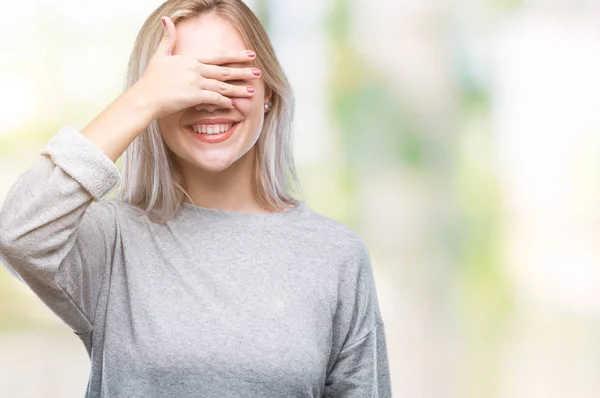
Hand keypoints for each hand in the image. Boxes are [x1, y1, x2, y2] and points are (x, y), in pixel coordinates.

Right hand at [133, 16, 260, 119]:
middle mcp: (195, 69)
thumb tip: (166, 19)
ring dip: (238, 88)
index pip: (218, 55)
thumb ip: (168, 38)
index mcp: (190, 58)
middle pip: (224, 69)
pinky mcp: (194, 96)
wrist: (144, 98)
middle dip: (243, 70)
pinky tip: (234, 104)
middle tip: (258, 72)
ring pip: (223, 85)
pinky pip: (214, 99)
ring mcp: (195, 82)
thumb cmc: (151, 79)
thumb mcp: (159, 55)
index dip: (235, 55)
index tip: (250, 55)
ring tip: (252, 90)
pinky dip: (225, 102)